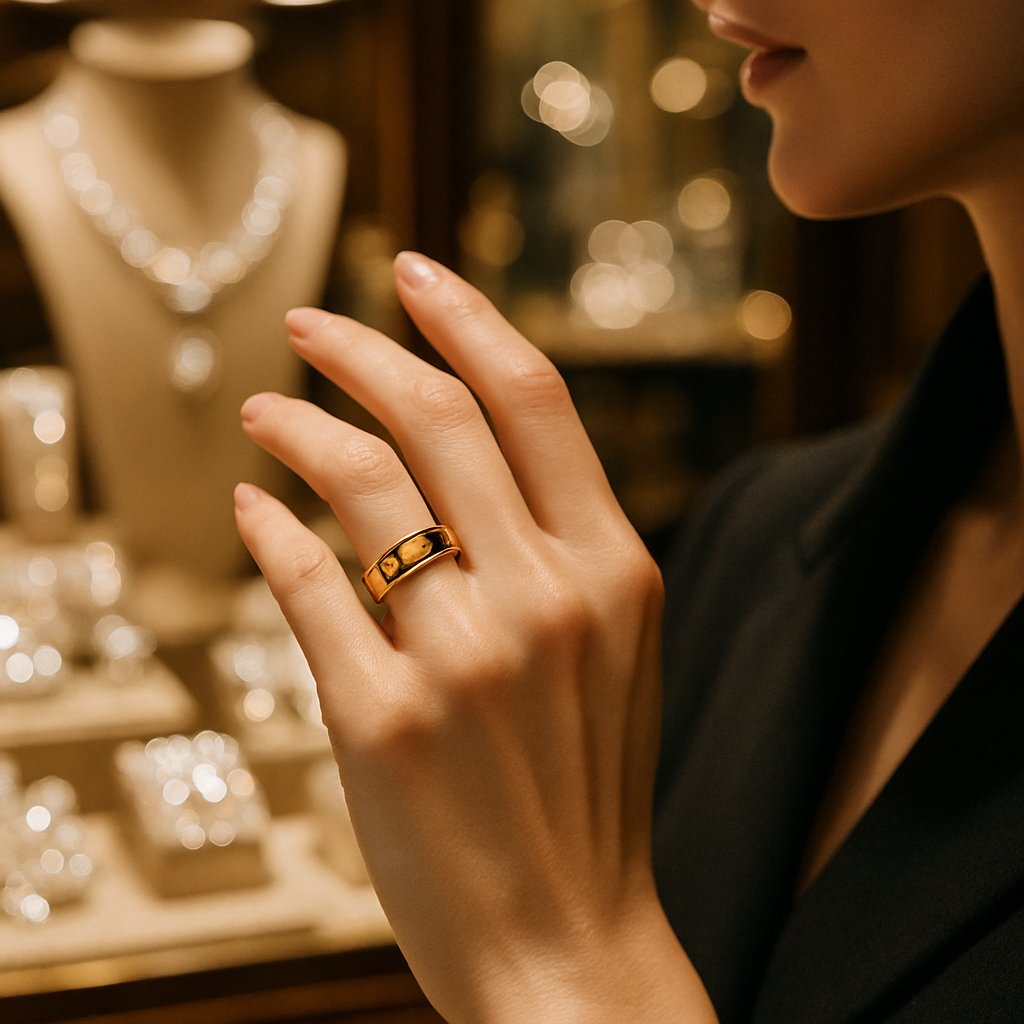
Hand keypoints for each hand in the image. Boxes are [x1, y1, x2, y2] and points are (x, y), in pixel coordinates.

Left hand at [234, 253, 716, 1022]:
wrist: (571, 945)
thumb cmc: (589, 795)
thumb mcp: (615, 655)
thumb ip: (560, 552)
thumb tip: (460, 465)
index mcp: (616, 571)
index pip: (534, 398)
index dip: (466, 317)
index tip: (412, 271)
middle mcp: (547, 597)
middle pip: (439, 415)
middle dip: (363, 348)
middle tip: (309, 323)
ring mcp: (465, 658)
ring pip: (363, 486)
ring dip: (299, 427)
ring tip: (265, 411)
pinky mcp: (383, 720)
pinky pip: (307, 585)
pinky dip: (268, 528)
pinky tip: (252, 505)